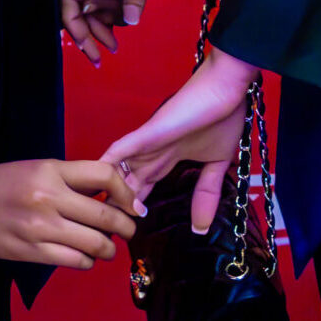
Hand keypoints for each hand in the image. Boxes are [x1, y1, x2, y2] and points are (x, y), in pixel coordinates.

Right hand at [0, 158, 143, 268]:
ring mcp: (42, 227)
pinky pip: (75, 261)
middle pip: (105, 215)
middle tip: (129, 230)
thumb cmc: (5, 182)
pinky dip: (87, 261)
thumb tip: (109, 194)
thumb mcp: (40, 168)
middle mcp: (51, 197)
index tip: (133, 204)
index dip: (126, 191)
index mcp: (53, 170)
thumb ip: (72, 180)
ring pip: (94, 244)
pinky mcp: (33, 252)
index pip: (104, 175)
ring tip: (107, 248)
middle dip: (126, 227)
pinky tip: (85, 257)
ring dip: (109, 249)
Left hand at [103, 44, 258, 232]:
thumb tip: (201, 229)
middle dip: (113, 205)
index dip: (133, 207)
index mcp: (168, 158)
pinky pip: (123, 147)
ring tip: (92, 215)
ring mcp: (149, 142)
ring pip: (120, 169)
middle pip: (126, 182)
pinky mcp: (149, 131)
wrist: (228, 89)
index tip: (123, 229)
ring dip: (108, 192)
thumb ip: (206, 194)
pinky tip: (95, 177)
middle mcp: (153, 151)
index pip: (143, 187)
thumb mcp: (216, 164)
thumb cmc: (224, 118)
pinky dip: (109, 163)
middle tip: (99, 230)